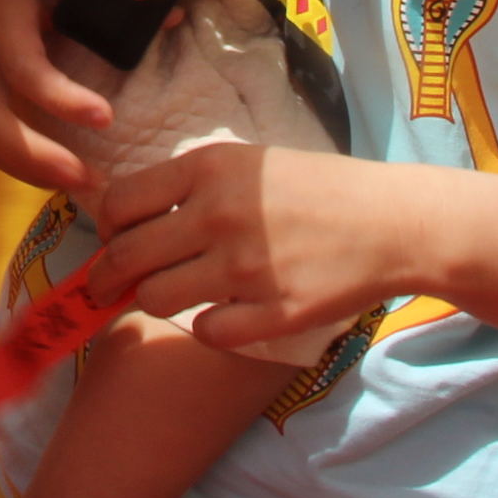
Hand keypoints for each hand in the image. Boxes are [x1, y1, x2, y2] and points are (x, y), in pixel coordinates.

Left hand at [89, 144, 412, 351]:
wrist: (392, 222)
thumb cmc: (316, 189)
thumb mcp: (249, 164)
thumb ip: (190, 187)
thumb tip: (124, 222)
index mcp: (209, 168)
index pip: (119, 203)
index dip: (105, 228)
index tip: (112, 241)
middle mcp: (220, 214)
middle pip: (126, 257)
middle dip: (105, 279)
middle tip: (105, 288)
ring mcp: (247, 266)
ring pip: (155, 299)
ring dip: (153, 302)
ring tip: (170, 296)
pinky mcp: (273, 311)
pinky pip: (206, 332)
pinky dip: (206, 327)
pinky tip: (223, 314)